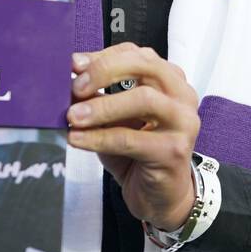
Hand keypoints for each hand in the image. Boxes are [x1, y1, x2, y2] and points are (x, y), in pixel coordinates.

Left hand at [66, 43, 199, 230]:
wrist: (161, 197)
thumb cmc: (138, 153)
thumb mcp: (117, 119)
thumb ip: (99, 97)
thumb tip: (68, 81)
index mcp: (170, 80)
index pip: (137, 54)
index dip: (103, 56)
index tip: (74, 64)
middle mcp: (182, 95)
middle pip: (145, 66)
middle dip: (105, 71)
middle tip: (76, 87)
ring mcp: (182, 122)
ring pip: (142, 99)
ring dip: (101, 106)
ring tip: (72, 117)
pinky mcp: (174, 151)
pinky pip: (130, 139)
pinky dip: (98, 137)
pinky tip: (76, 139)